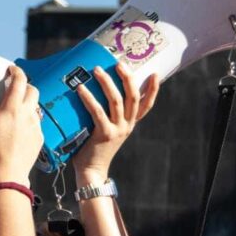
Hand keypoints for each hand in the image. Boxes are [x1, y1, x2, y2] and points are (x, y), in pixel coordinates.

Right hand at [0, 65, 42, 184]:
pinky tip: (19, 129)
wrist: (8, 175)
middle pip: (33, 90)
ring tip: (14, 111)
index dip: (16, 70)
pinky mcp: (40, 139)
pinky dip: (29, 120)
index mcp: (12, 108)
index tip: (11, 69)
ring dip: (26, 103)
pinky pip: (36, 122)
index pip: (19, 80)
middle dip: (24, 85)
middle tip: (13, 88)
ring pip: (35, 107)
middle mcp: (27, 114)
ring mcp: (36, 126)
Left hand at [71, 63, 159, 181]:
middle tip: (118, 63)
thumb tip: (88, 88)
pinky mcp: (104, 134)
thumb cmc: (93, 147)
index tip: (155, 73)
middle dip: (128, 78)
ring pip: (116, 101)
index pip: (146, 104)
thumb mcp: (105, 129)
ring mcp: (117, 130)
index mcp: (130, 124)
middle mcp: (127, 125)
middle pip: (133, 97)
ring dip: (107, 83)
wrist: (91, 171)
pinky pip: (98, 112)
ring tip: (97, 70)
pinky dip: (89, 99)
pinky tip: (81, 89)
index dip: (152, 89)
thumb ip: (104, 114)